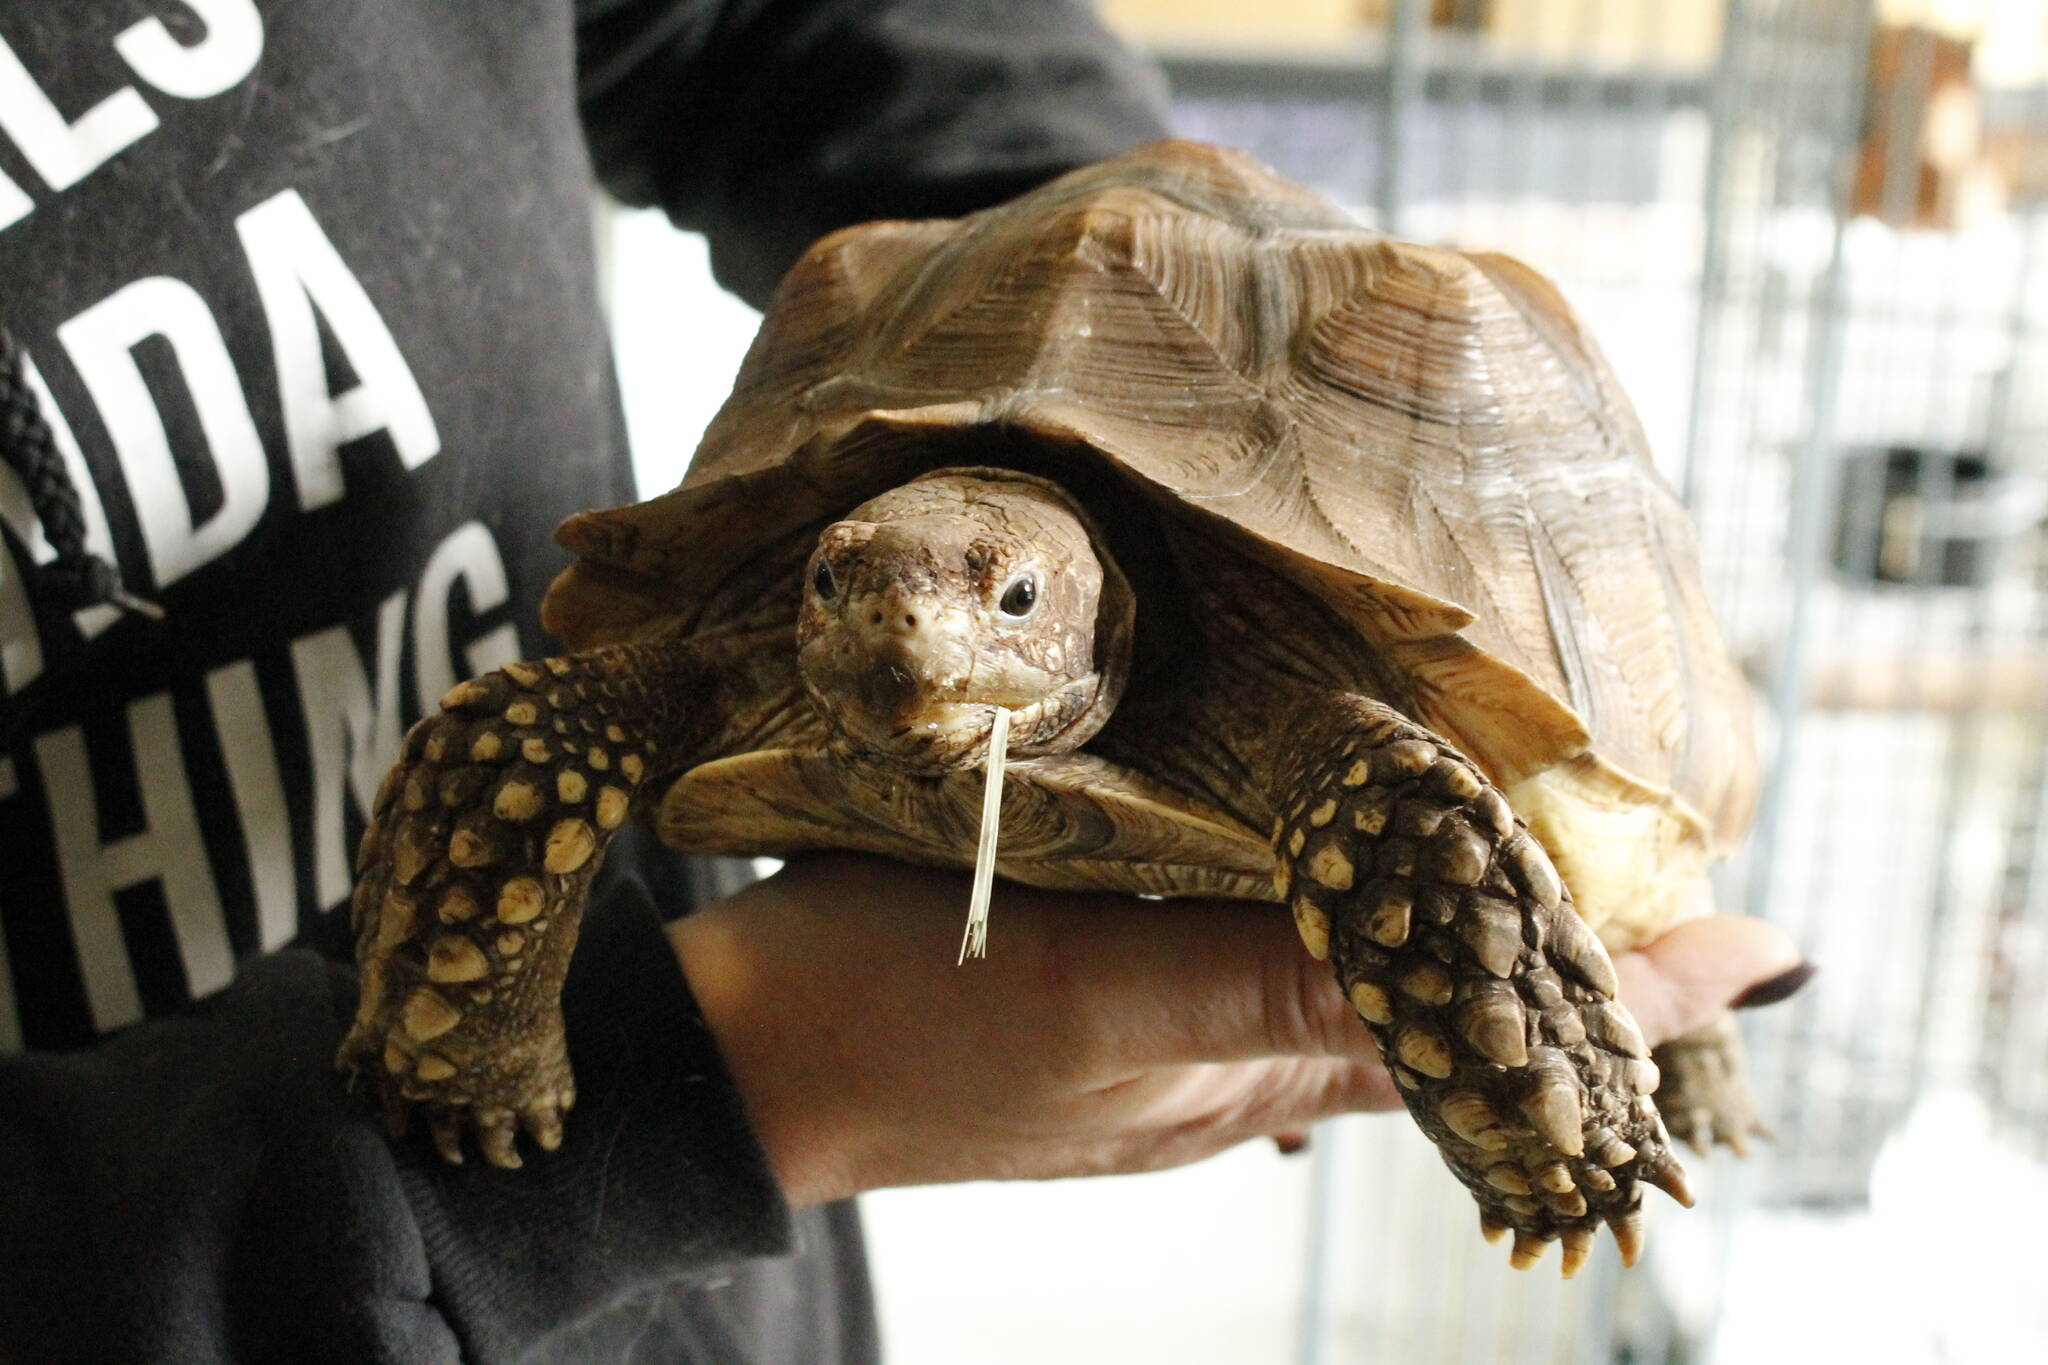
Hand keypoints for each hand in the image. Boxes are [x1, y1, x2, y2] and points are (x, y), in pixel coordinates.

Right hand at [670, 855, 1799, 1205]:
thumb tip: (1460, 987)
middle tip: (1668, 890)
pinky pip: (1260, 945)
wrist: (741, 1052)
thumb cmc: (903, 1022)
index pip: (1472, 1040)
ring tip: (1540, 867)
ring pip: (1353, 977)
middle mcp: (1228, 1055)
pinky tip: (1338, 860)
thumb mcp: (1096, 1008)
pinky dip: (1335, 908)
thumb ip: (1274, 994)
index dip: (1615, 999)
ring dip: (1453, 932)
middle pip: (1434, 1013)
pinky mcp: (1105, 978)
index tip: (1748, 944)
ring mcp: (1166, 1025)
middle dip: (1554, 962)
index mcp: (1245, 1071)